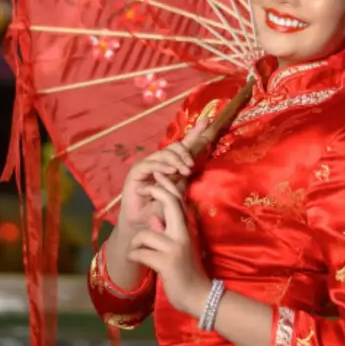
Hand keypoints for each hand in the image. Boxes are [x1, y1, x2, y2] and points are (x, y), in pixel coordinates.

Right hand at [117, 117, 205, 235]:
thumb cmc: (162, 210)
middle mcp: (160, 162)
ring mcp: (148, 165)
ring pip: (164, 153)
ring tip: (183, 172)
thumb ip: (185, 178)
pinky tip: (170, 171)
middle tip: (189, 167)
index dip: (195, 132)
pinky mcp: (137, 171)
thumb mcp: (179, 192)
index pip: (184, 145)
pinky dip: (162, 166)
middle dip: (185, 154)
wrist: (145, 224)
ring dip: (176, 161)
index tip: (207, 120)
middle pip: (175, 146)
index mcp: (172, 165)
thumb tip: (194, 165)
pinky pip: (151, 164)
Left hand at [127, 174, 210, 317]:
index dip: (165, 184)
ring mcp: (175, 248)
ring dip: (135, 244)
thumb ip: (165, 231)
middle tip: (138, 191)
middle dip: (153, 191)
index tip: (154, 175)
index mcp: (185, 229)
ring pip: (144, 234)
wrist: (198, 296)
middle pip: (170, 201)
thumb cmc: (186, 271)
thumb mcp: (177, 247)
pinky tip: (136, 260)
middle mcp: (183, 234)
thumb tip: (153, 216)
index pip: (178, 199)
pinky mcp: (167, 263)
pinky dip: (134, 256)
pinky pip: (140, 253)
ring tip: (136, 252)